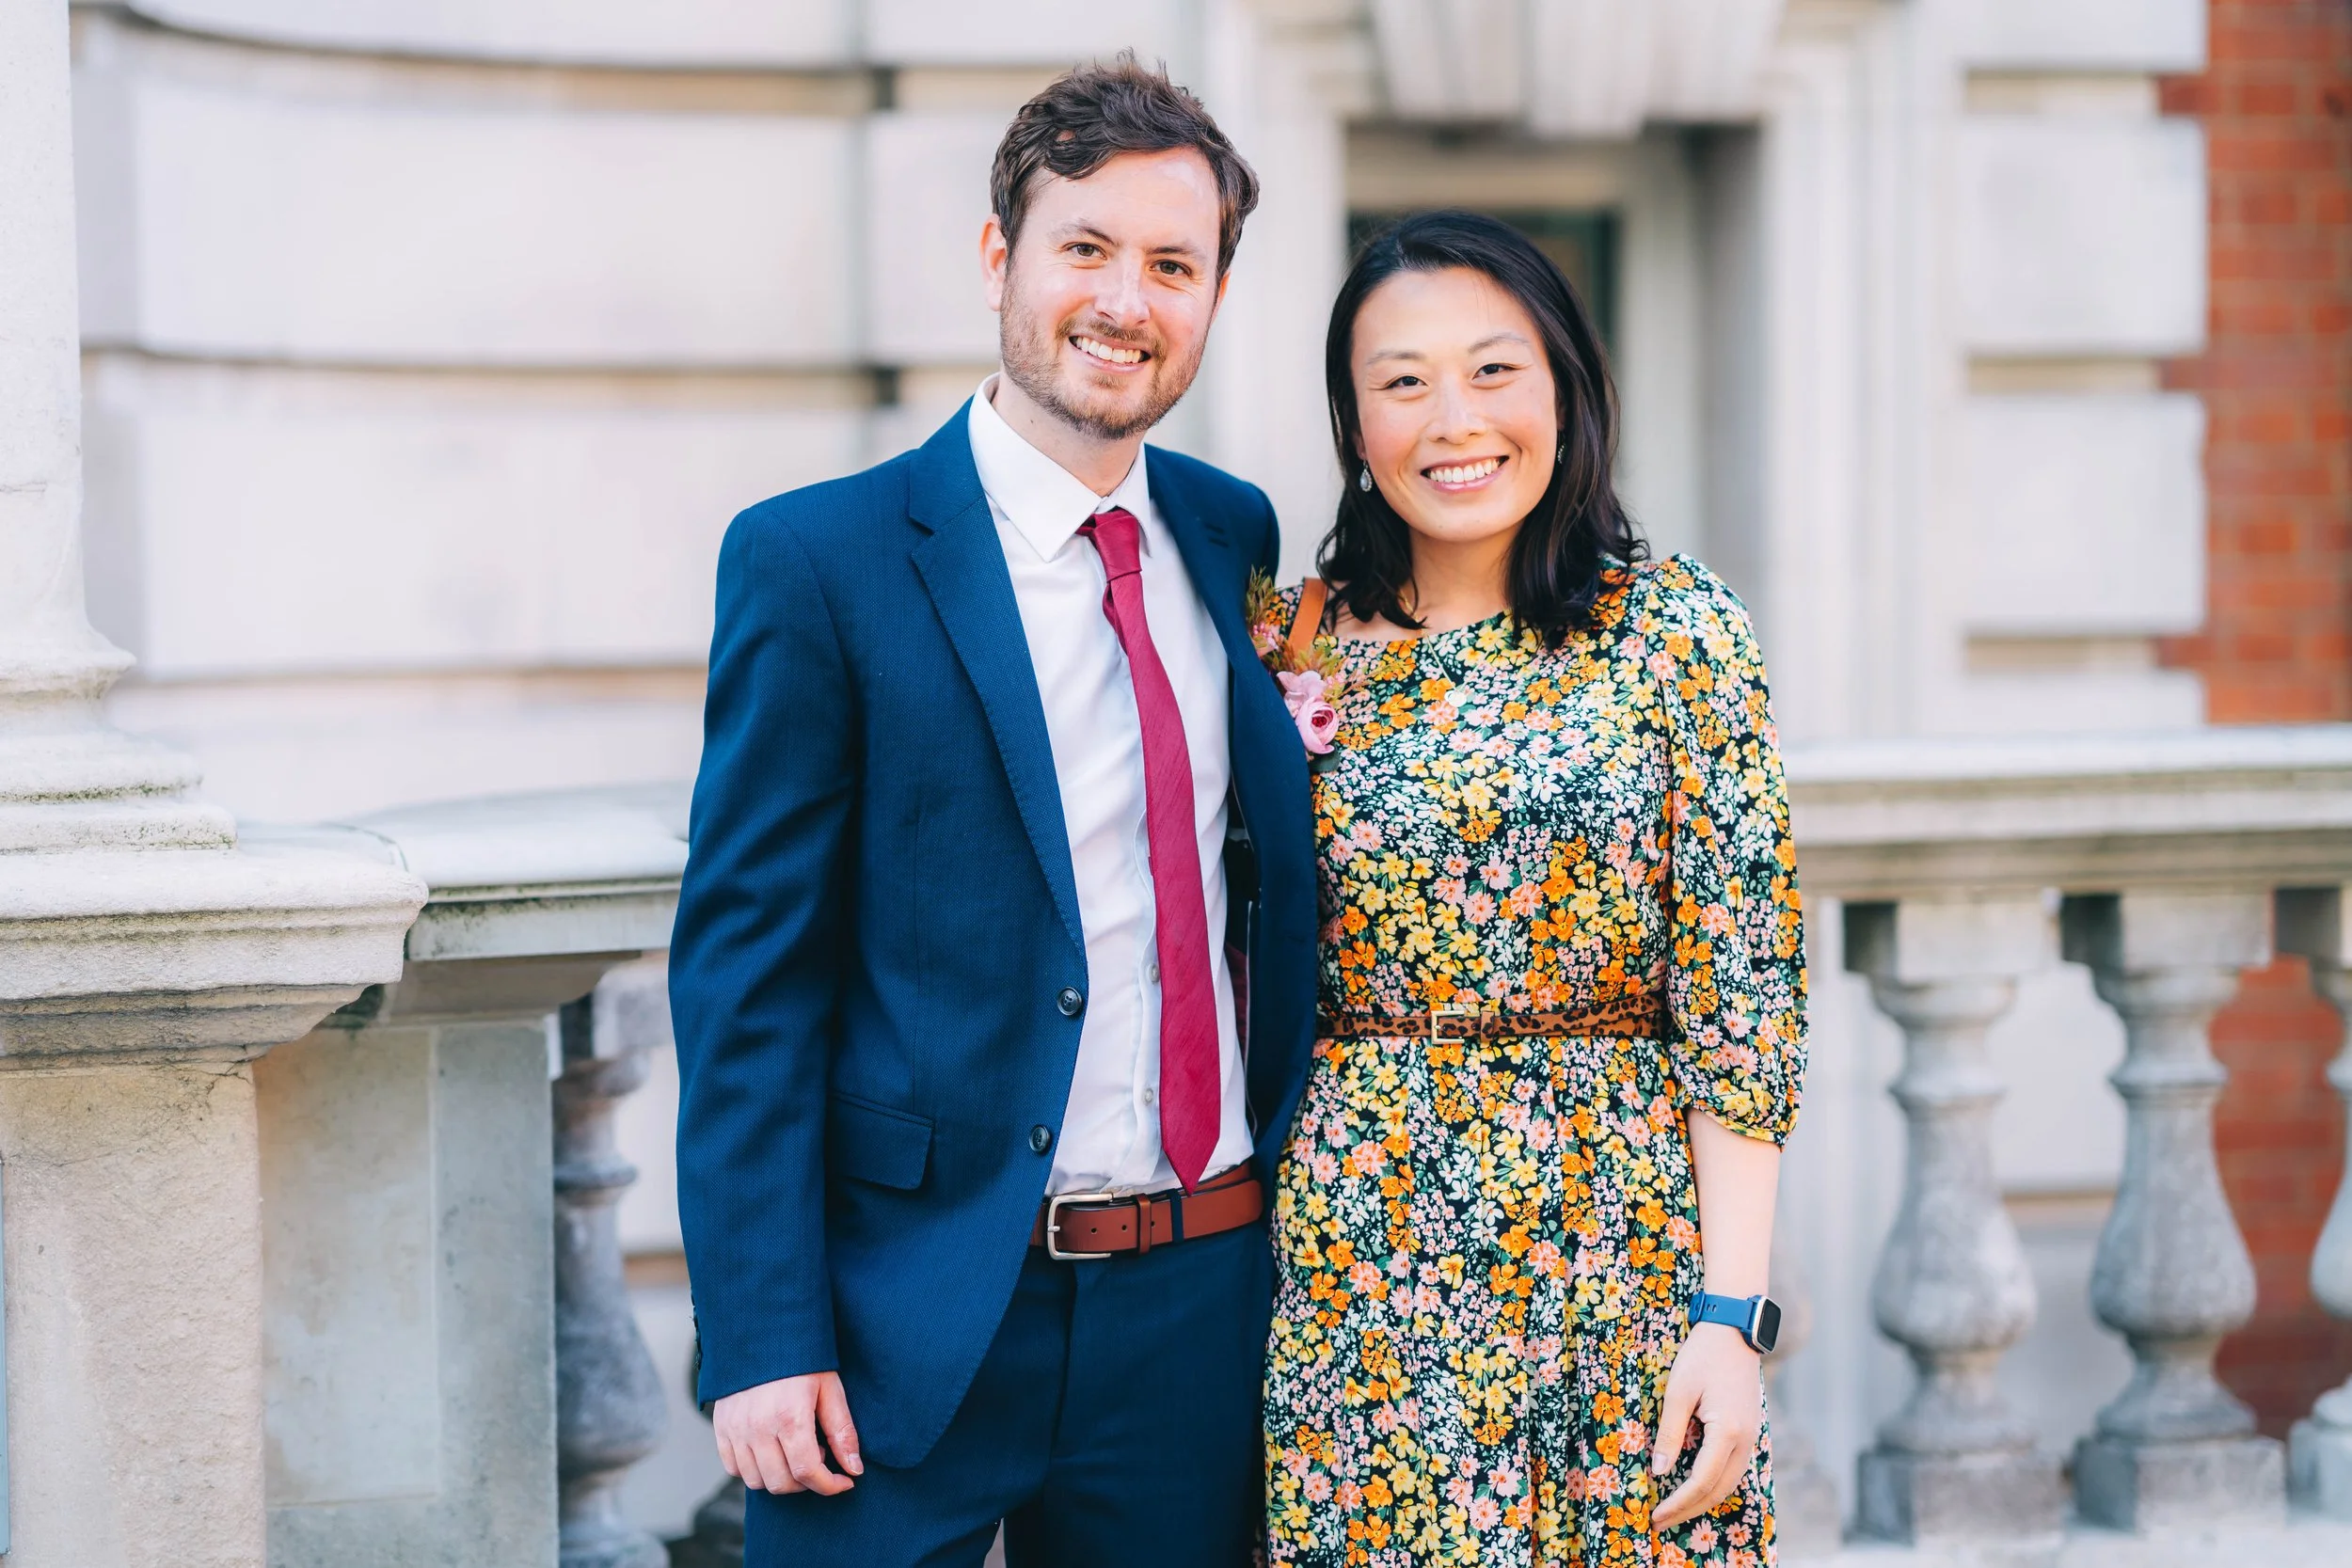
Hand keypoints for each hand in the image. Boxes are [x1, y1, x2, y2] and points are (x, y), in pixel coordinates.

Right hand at [713, 1372, 863, 1495]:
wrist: (762, 1330)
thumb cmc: (802, 1359)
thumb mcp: (829, 1388)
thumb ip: (842, 1432)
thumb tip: (854, 1470)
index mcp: (789, 1416)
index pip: (808, 1472)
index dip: (830, 1485)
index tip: (844, 1481)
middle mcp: (757, 1427)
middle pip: (781, 1483)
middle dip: (807, 1483)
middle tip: (819, 1457)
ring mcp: (735, 1429)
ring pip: (756, 1481)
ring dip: (781, 1478)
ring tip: (795, 1450)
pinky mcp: (720, 1427)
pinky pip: (733, 1468)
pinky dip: (753, 1470)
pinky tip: (771, 1451)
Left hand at [1649, 1323, 1762, 1530]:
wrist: (1734, 1331)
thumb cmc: (1702, 1356)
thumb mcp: (1678, 1392)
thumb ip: (1669, 1434)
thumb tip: (1659, 1471)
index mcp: (1728, 1432)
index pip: (1701, 1481)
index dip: (1678, 1502)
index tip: (1656, 1515)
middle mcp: (1746, 1441)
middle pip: (1718, 1491)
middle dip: (1689, 1510)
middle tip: (1660, 1521)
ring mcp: (1752, 1438)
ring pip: (1729, 1483)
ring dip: (1703, 1501)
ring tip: (1675, 1510)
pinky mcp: (1750, 1432)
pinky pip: (1734, 1469)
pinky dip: (1714, 1485)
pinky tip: (1695, 1487)